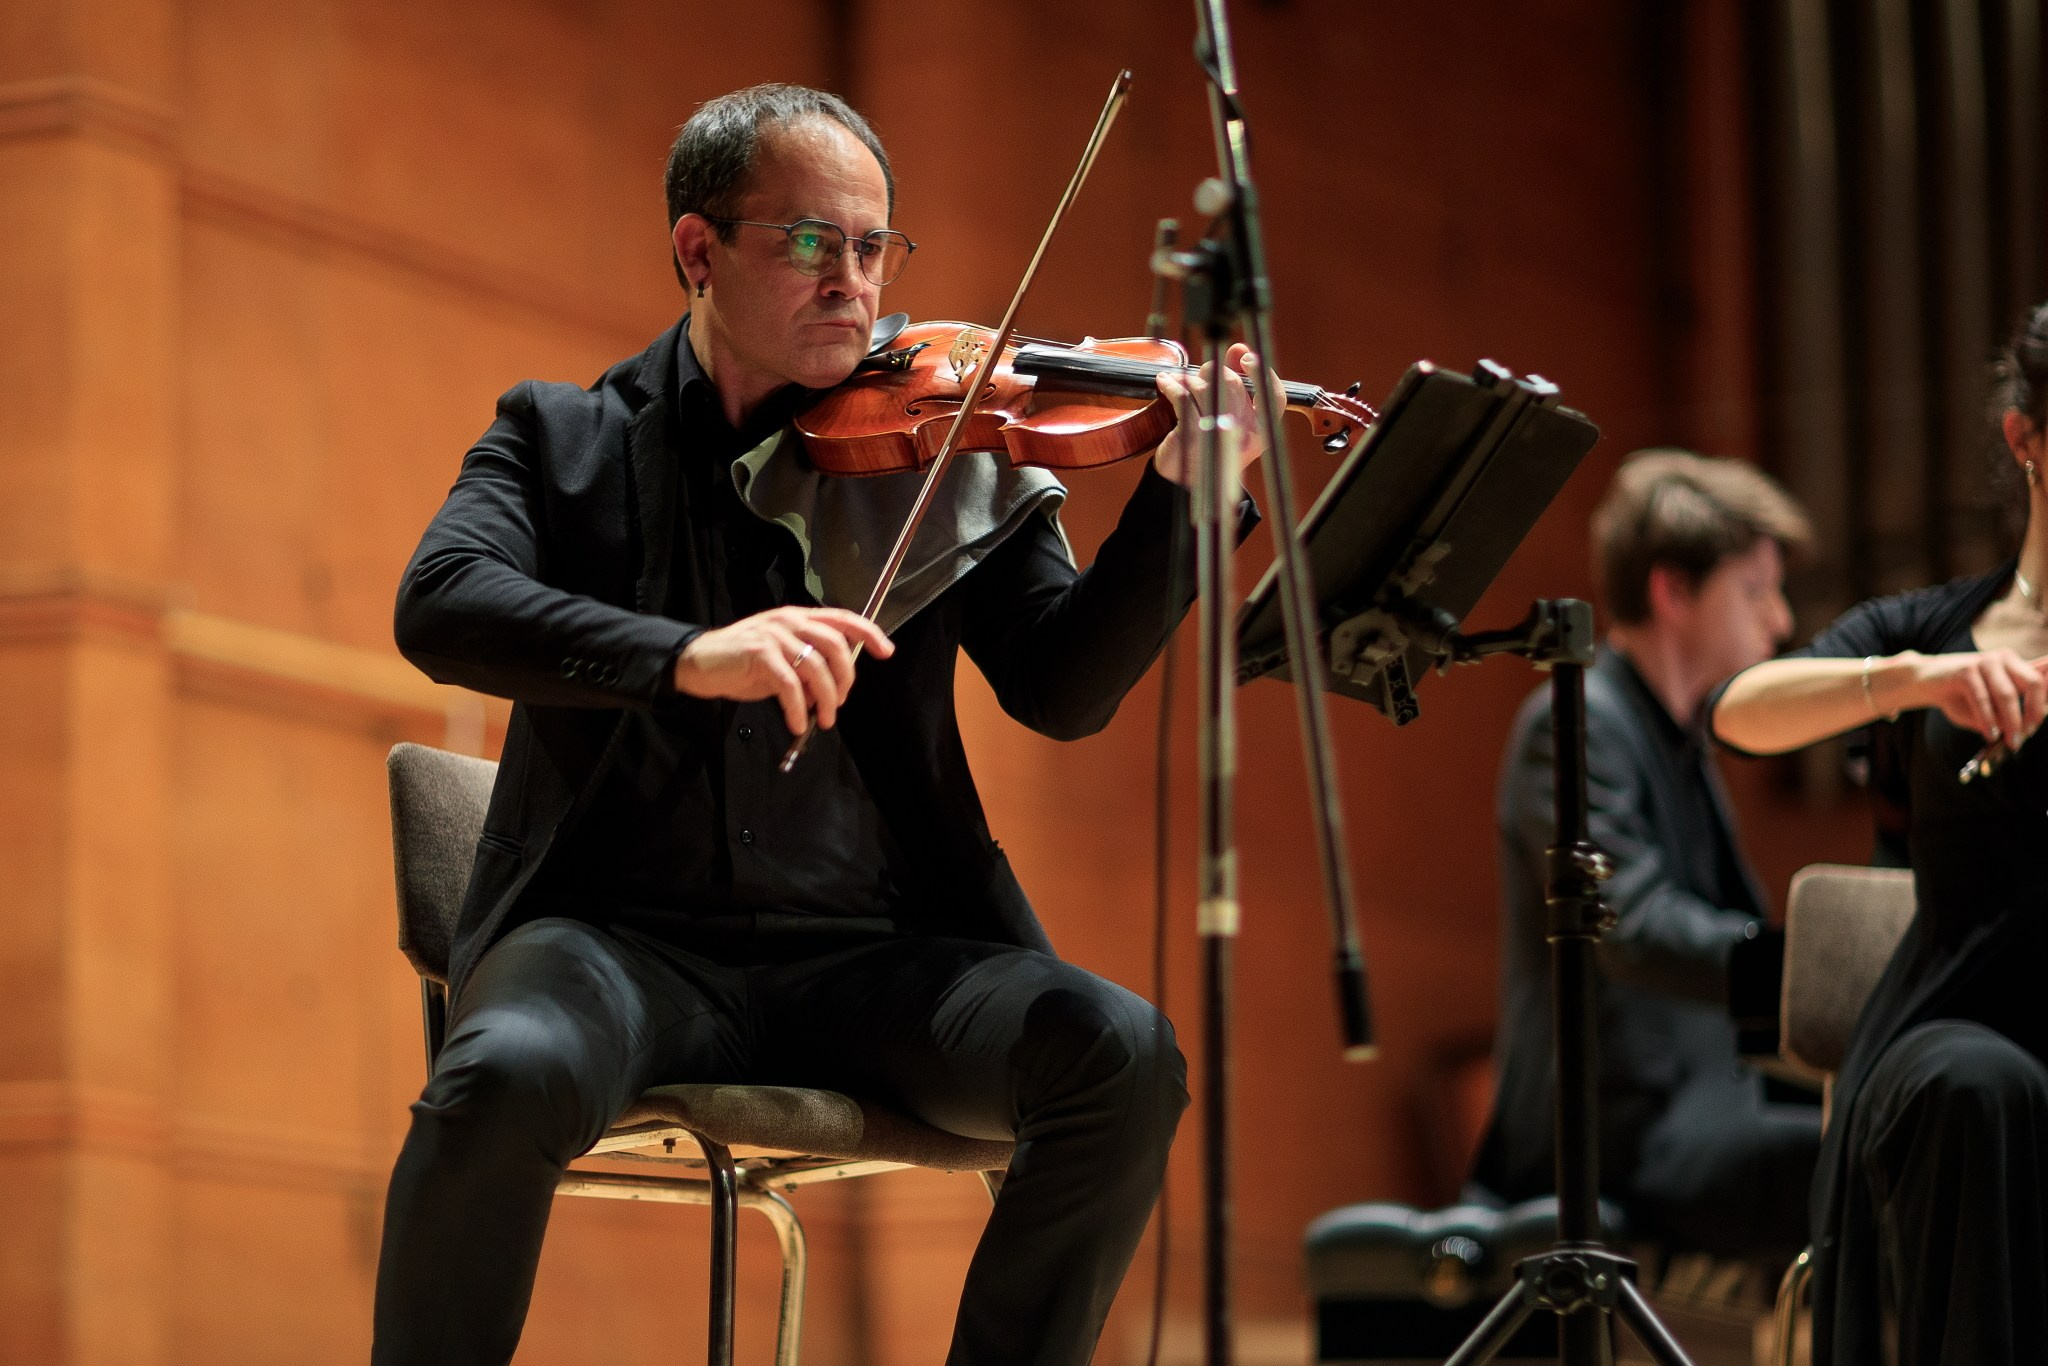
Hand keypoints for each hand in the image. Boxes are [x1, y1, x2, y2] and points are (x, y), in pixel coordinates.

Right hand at [673, 606, 893, 733]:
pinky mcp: (759, 654)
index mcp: (798, 617)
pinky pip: (789, 685)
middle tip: (840, 703)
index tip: (886, 652)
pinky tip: (796, 722)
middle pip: (836, 645)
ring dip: (826, 699)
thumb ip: (808, 664)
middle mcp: (789, 620)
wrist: (700, 662)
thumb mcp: (782, 658)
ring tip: (822, 720)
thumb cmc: (743, 662)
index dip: (868, 633)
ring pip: (816, 667)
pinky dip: (797, 708)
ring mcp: (774, 635)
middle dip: (845, 679)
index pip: (843, 618)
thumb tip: (833, 689)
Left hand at [1153, 342, 1272, 487]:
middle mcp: (1245, 436)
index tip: (1246, 358)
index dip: (1262, 373)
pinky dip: (1170, 385)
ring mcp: (1218, 436)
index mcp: (1261, 432)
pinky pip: (1182, 397)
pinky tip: (1165, 383)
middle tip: (1198, 377)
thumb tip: (1240, 349)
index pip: (1275, 397)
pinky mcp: (1192, 436)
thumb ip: (1240, 384)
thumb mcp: (1231, 418)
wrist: (1185, 485)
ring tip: (1176, 381)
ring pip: (1205, 387)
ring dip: (1187, 378)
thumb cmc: (1209, 447)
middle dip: (1212, 371)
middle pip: (1232, 382)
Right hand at [1898, 648, 2047, 743]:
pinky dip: (1988, 720)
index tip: (2036, 726)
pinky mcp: (1966, 670)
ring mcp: (1985, 661)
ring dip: (2011, 722)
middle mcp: (2004, 658)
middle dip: (2034, 712)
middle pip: (2033, 683)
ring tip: (2010, 741)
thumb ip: (2007, 712)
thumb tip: (2023, 729)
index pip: (2041, 680)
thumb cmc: (1960, 695)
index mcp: (2014, 664)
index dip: (2043, 704)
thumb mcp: (1989, 703)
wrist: (1924, 682)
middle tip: (2026, 735)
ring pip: (2007, 694)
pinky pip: (1982, 699)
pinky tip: (1990, 733)